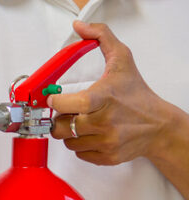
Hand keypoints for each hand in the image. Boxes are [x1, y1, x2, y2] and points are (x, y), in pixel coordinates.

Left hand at [49, 21, 172, 165]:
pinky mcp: (106, 157)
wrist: (158, 126)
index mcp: (104, 98)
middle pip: (60, 126)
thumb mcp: (122, 60)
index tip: (56, 98)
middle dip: (62, 118)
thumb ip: (102, 38)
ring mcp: (105, 141)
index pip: (67, 104)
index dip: (56, 102)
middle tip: (71, 111)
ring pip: (67, 141)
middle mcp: (104, 122)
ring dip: (70, 132)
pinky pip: (78, 153)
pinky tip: (92, 134)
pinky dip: (81, 144)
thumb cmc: (137, 94)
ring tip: (84, 122)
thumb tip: (80, 27)